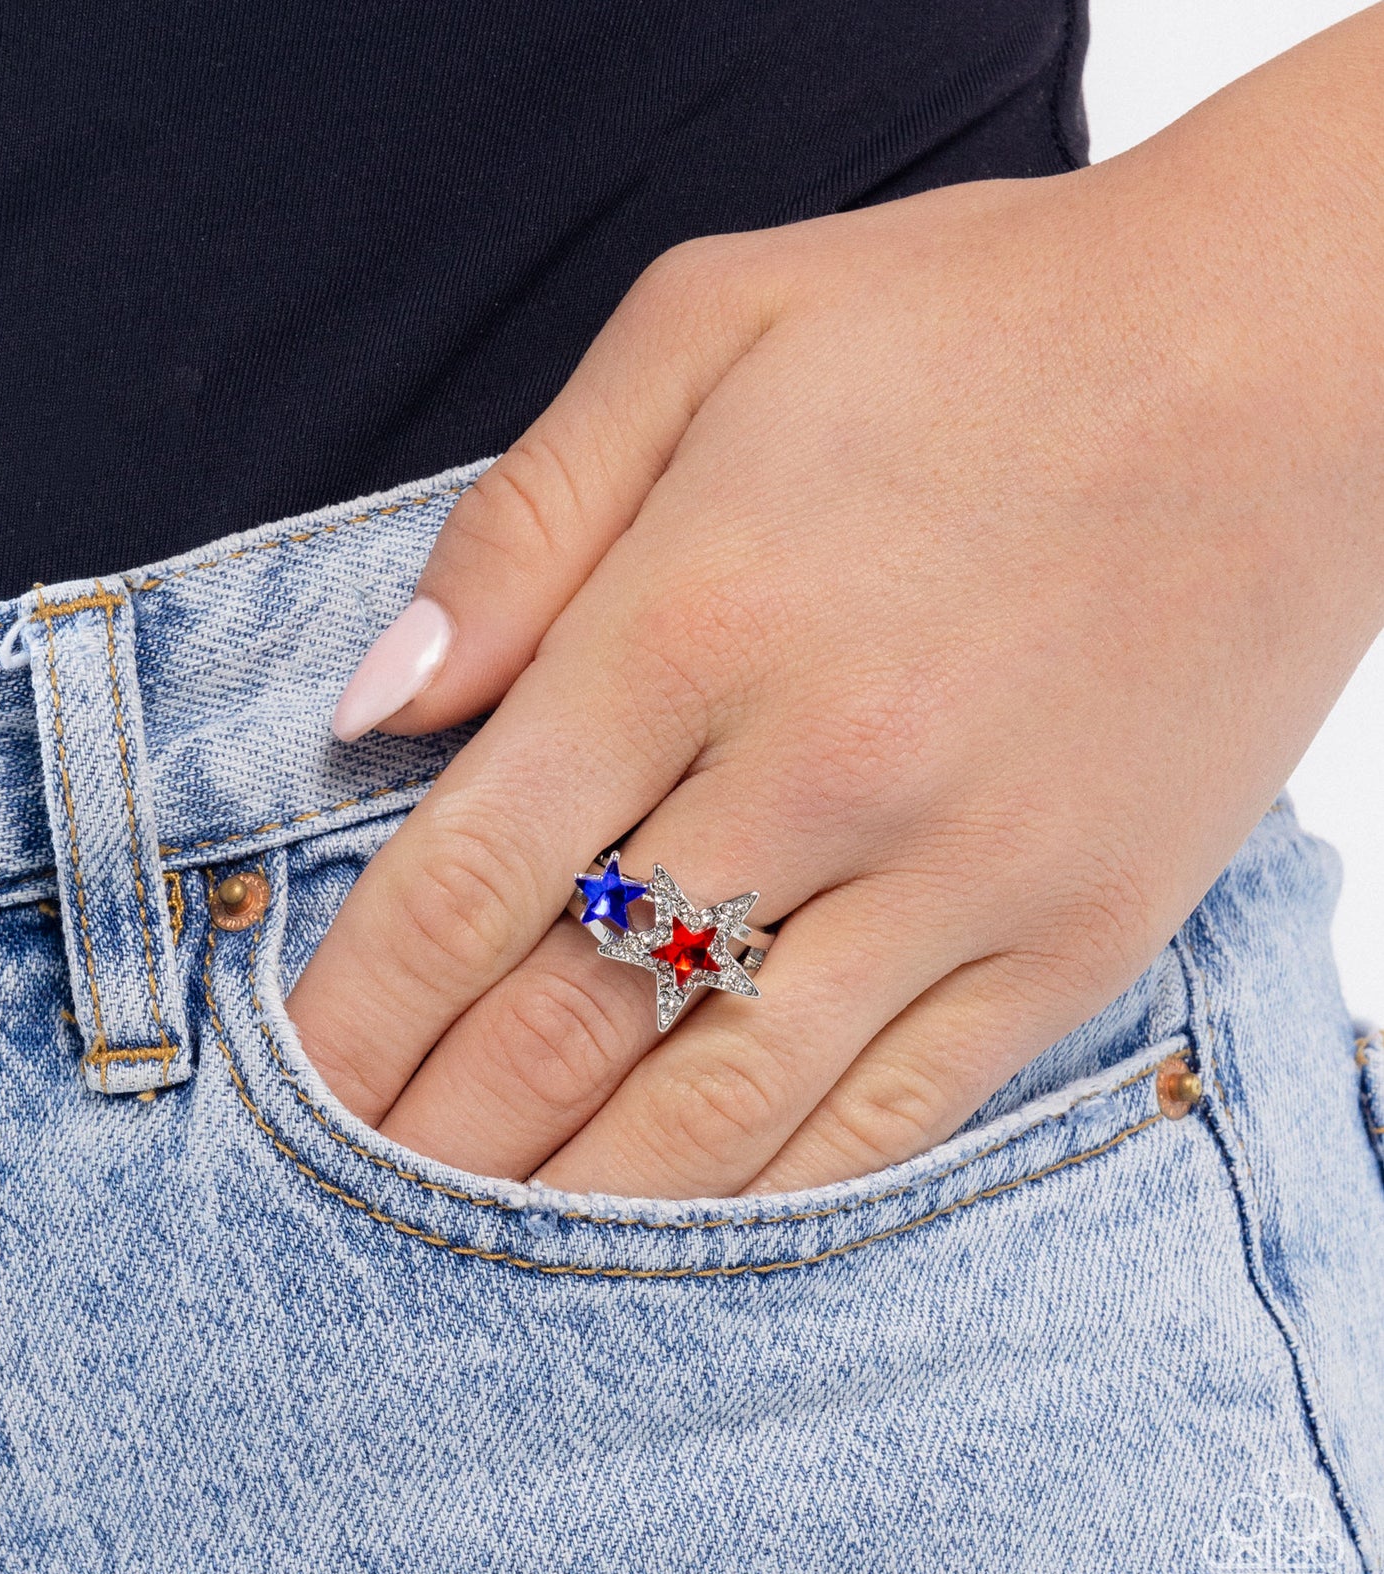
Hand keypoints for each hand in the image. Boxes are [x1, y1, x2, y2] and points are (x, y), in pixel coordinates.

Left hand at [287, 13, 1383, 1196]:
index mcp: (696, 613)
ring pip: (721, 1103)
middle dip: (435, 1124)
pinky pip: (896, 1113)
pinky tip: (685, 1226)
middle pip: (569, 1011)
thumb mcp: (714, 324)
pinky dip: (770, 1192)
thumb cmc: (986, 320)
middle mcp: (814, 769)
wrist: (1283, 357)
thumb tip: (384, 693)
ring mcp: (958, 872)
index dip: (357, 1003)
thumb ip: (529, 517)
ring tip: (472, 1252)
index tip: (290, 1079)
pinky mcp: (1076, 931)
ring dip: (574, 1197)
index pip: (470, 868)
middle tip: (349, 1193)